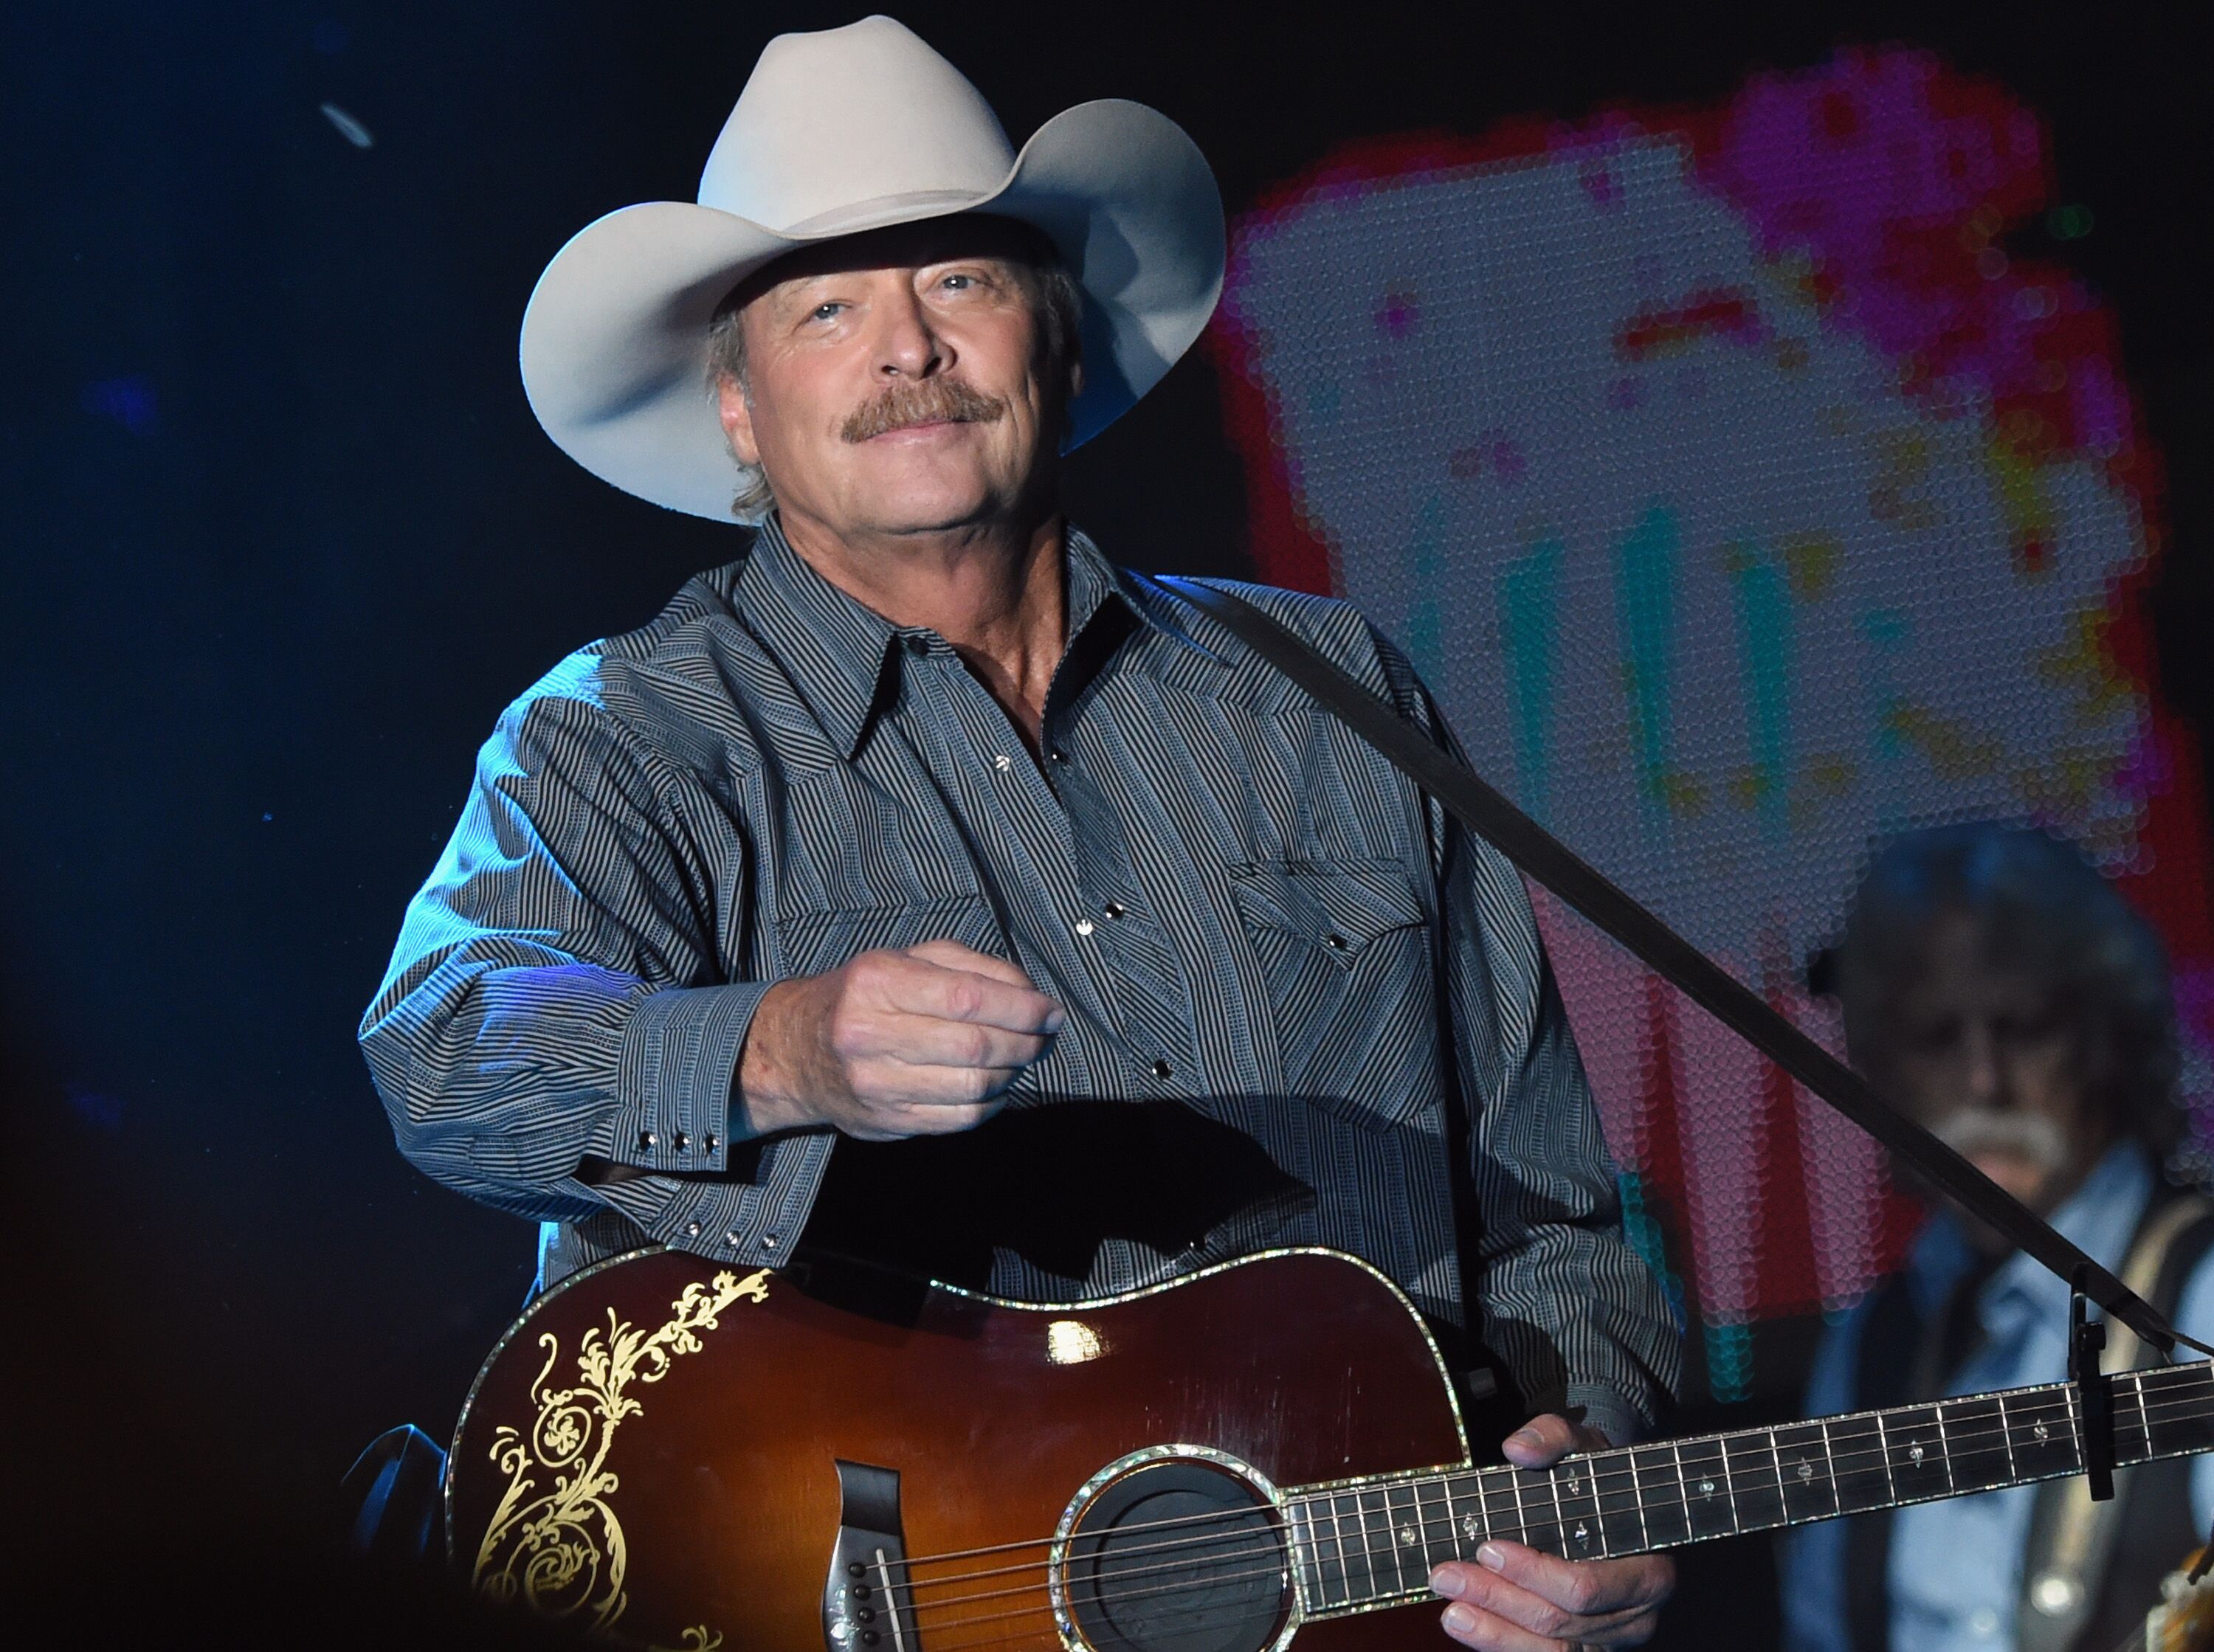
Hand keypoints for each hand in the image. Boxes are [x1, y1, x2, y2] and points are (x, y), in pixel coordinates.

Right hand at [736, 939, 1064, 1139]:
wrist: (796, 1051)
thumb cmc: (861, 997)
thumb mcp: (905, 959)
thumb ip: (969, 966)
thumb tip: (1029, 994)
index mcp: (878, 983)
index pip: (968, 997)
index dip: (1022, 1007)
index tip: (1051, 1011)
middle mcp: (871, 1035)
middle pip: (976, 1046)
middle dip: (1027, 1041)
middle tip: (1046, 1035)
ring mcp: (878, 1084)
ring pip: (974, 1086)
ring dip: (1014, 1072)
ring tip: (1022, 1056)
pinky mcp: (888, 1121)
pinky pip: (961, 1118)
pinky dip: (993, 1102)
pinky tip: (997, 1085)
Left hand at [1429, 1414, 1673, 1649]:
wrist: (1613, 1507)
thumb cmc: (1598, 1479)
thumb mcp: (1582, 1447)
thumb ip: (1554, 1438)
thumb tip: (1518, 1449)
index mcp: (1648, 1571)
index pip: (1585, 1587)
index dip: (1533, 1574)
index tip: (1487, 1548)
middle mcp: (1636, 1617)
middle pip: (1560, 1622)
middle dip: (1498, 1599)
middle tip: (1447, 1574)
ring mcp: (1612, 1641)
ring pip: (1551, 1650)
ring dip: (1494, 1632)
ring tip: (1450, 1610)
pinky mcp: (1588, 1649)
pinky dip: (1501, 1644)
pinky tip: (1467, 1626)